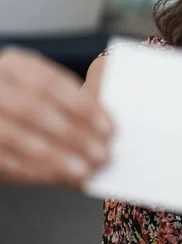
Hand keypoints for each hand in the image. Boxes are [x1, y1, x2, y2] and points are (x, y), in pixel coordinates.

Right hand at [0, 47, 113, 188]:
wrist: (1, 127)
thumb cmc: (31, 112)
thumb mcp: (53, 99)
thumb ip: (80, 102)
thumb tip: (109, 116)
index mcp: (16, 66)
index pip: (53, 83)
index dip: (83, 107)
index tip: (109, 129)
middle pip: (34, 109)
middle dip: (72, 135)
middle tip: (101, 155)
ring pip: (14, 136)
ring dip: (52, 157)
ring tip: (81, 171)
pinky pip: (1, 156)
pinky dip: (28, 169)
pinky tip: (52, 177)